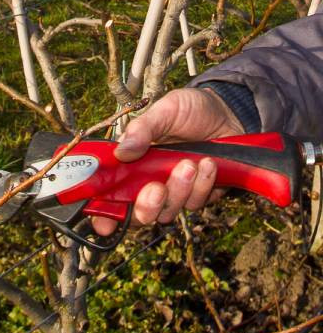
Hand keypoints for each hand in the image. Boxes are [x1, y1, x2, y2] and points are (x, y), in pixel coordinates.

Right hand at [90, 87, 245, 236]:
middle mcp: (149, 181)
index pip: (110, 194)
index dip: (103, 213)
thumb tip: (121, 152)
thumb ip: (142, 130)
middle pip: (138, 213)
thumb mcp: (165, 111)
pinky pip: (197, 202)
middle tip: (156, 188)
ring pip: (169, 211)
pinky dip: (202, 185)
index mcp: (130, 162)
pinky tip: (208, 164)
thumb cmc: (190, 109)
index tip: (104, 223)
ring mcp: (175, 190)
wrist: (229, 112)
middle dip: (146, 206)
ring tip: (189, 164)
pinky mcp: (200, 194)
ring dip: (178, 190)